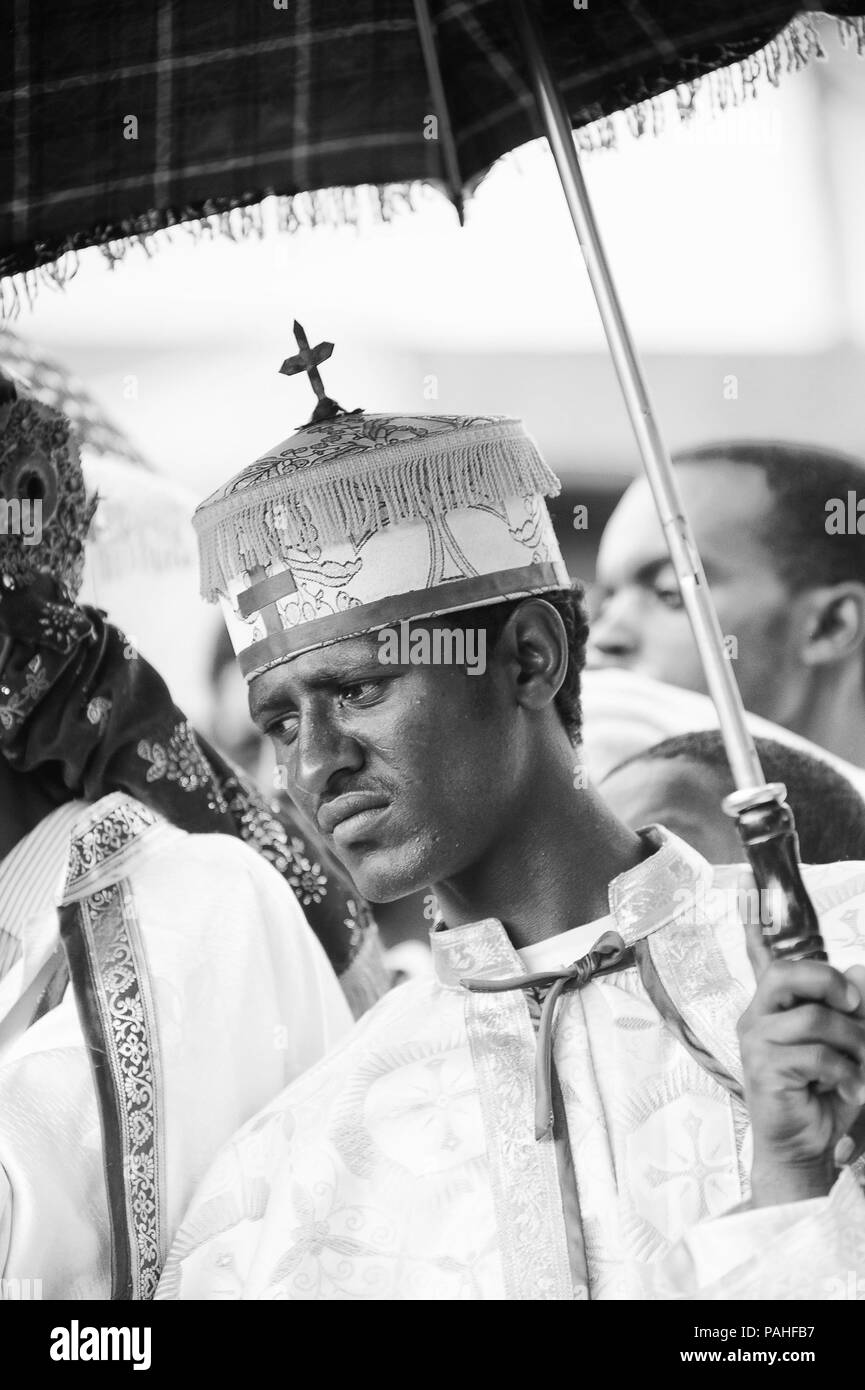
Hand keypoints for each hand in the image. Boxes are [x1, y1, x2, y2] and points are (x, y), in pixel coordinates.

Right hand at [738, 957, 864, 1206]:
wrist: (803, 1149)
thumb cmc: (822, 1096)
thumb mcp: (844, 1047)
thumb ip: (848, 1011)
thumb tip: (859, 972)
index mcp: (770, 1009)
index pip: (779, 967)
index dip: (818, 970)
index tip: (852, 996)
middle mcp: (756, 1019)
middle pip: (785, 974)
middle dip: (829, 983)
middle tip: (855, 1007)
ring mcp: (756, 1043)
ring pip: (814, 1018)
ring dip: (853, 1041)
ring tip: (863, 1066)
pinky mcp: (764, 1069)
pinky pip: (817, 1056)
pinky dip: (847, 1073)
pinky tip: (853, 1090)